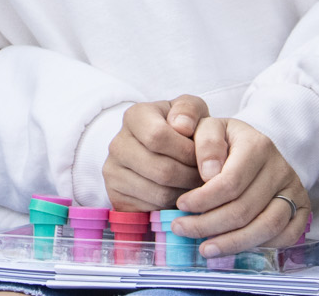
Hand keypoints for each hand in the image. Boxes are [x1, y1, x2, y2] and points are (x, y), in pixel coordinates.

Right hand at [105, 96, 208, 210]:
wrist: (163, 154)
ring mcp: (113, 171)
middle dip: (191, 176)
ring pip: (159, 193)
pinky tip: (179, 195)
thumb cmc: (182, 130)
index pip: (158, 137)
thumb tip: (182, 127)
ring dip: (186, 194)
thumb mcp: (191, 110)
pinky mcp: (115, 196)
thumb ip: (190, 109)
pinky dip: (171, 206)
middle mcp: (118, 143)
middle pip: (162, 170)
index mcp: (134, 116)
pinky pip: (151, 209)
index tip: (201, 156)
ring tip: (195, 186)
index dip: (187, 151)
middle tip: (205, 177)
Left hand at [172, 117, 311, 257]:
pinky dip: (260, 246)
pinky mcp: (301, 208)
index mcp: (257, 146)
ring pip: (266, 227)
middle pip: (245, 209)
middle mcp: (280, 168)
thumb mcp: (210, 128)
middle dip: (209, 224)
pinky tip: (234, 247)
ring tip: (204, 248)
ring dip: (232, 243)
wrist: (253, 145)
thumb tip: (209, 174)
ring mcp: (294, 189)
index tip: (180, 206)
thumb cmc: (225, 140)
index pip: (230, 182)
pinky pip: (286, 236)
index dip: (203, 199)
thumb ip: (206, 143)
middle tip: (182, 229)